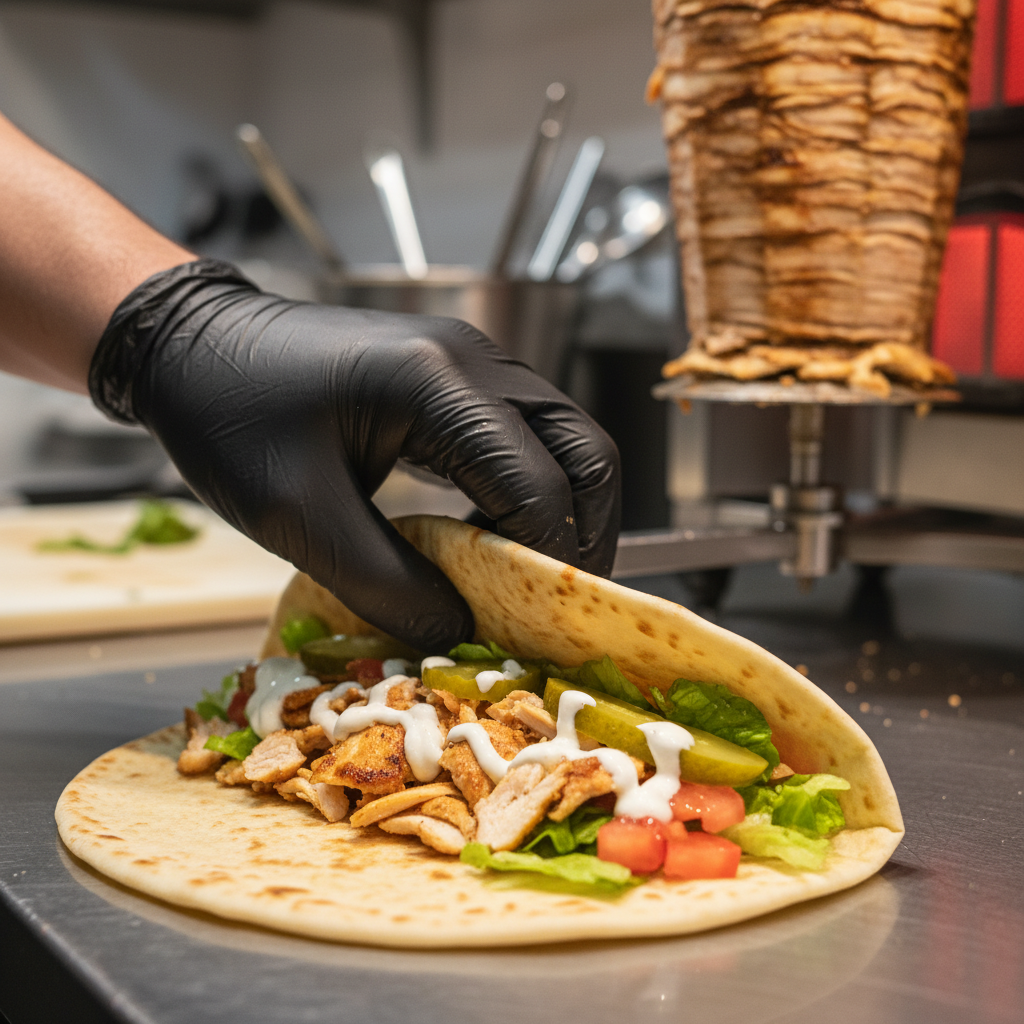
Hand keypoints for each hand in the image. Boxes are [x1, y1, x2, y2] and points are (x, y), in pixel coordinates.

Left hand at [90, 260, 620, 650]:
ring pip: (566, 439)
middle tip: (559, 603)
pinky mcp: (455, 373)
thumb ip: (387, 585)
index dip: (547, 564)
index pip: (538, 485)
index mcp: (436, 385)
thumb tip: (461, 632)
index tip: (537, 626)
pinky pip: (525, 434)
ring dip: (562, 512)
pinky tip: (491, 534)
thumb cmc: (228, 420)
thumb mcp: (297, 518)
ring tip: (531, 579)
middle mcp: (474, 361)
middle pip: (586, 450)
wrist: (190, 346)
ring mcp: (471, 360)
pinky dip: (528, 490)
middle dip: (586, 535)